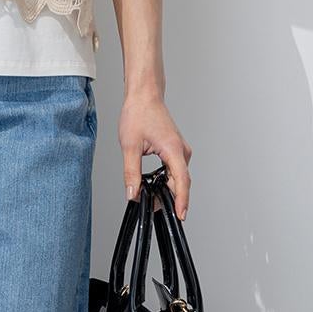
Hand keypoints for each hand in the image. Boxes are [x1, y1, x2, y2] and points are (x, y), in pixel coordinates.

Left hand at [118, 90, 191, 220]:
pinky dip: (167, 180)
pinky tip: (155, 185)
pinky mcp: (176, 149)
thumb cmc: (139, 114)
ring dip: (168, 189)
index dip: (182, 200)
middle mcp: (181, 151)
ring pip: (178, 177)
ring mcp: (180, 150)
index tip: (181, 215)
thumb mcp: (130, 146)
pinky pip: (175, 170)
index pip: (182, 181)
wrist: (144, 96)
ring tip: (151, 199)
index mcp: (173, 149)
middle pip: (181, 182)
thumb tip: (133, 194)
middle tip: (154, 210)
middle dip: (171, 198)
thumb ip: (131, 172)